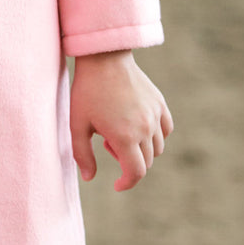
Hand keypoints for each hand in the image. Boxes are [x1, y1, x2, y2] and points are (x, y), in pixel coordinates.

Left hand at [69, 50, 173, 191]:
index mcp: (124, 137)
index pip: (136, 173)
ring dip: (141, 149)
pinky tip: (138, 126)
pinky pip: (166, 129)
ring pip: (157, 147)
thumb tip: (89, 177)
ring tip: (119, 131)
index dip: (127, 183)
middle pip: (146, 162)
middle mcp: (145, 128)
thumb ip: (82, 155)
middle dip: (128, 162)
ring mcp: (155, 115)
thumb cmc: (87, 91)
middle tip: (107, 142)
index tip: (117, 185)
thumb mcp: (77, 125)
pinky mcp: (160, 104)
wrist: (104, 59)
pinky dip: (156, 136)